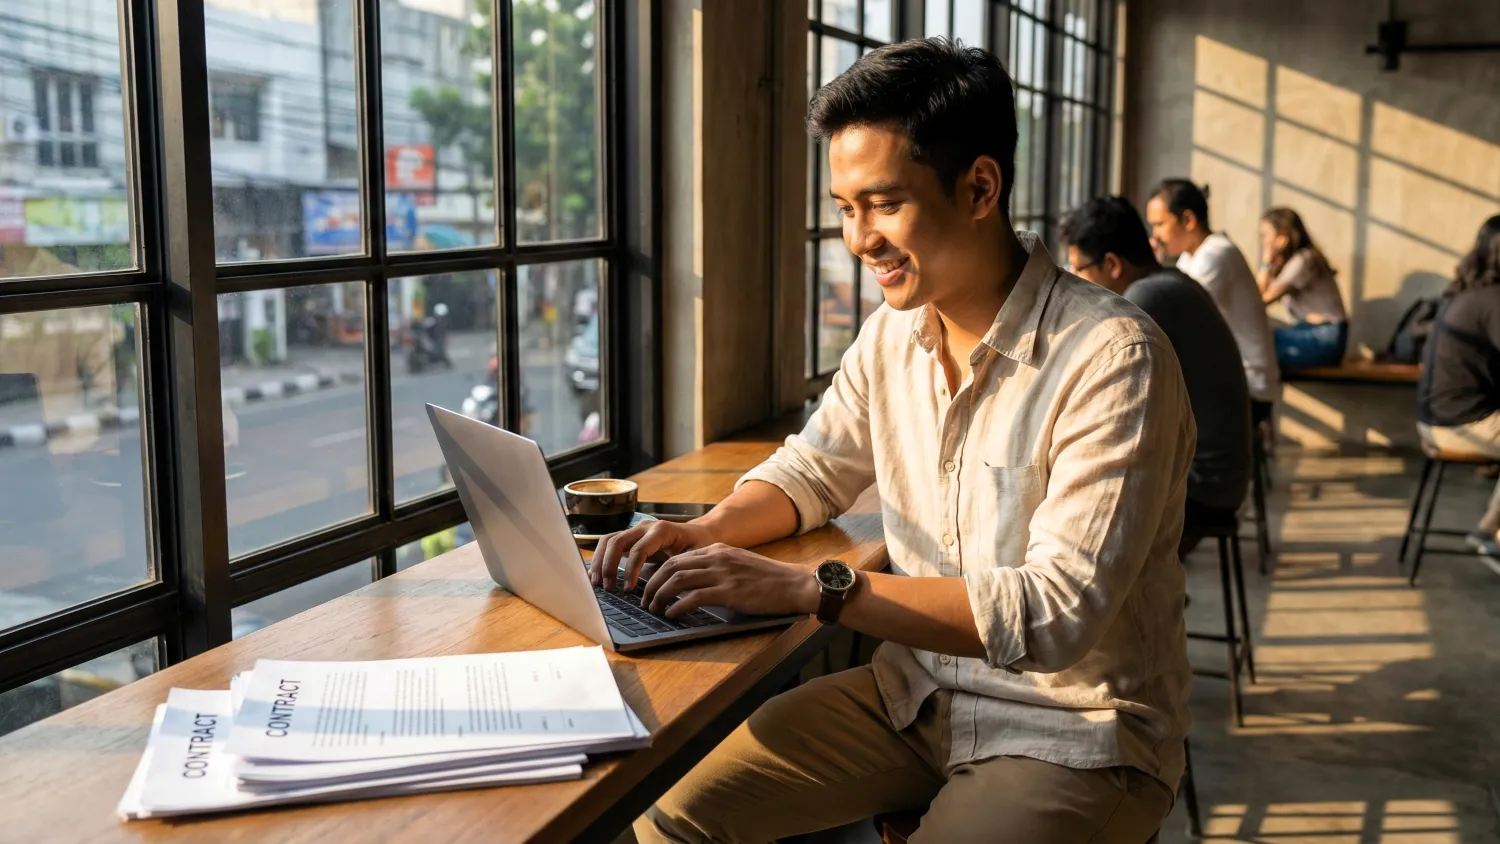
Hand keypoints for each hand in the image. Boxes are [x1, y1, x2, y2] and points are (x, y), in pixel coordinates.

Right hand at [589, 519, 717, 592]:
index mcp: (662, 530)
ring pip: (608, 540)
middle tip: (608, 588)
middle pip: (617, 541)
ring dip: (599, 561)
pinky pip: (610, 544)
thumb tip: (667, 588)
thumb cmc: (700, 546)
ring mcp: (636, 530)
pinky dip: (600, 558)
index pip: (639, 549)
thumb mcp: (696, 557)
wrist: (702, 533)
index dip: (631, 570)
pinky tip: (597, 575)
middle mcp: (645, 527)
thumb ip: (682, 568)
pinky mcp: (631, 537)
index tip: (628, 589)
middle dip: (609, 565)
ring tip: (597, 583)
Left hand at [639, 545, 820, 619]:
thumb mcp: (739, 564)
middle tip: (645, 599)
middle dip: (652, 583)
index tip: (650, 585)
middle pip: (671, 566)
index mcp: (718, 549)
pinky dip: (677, 606)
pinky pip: (694, 597)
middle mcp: (717, 557)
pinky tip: (672, 614)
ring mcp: (722, 573)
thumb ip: (718, 567)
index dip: (659, 572)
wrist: (795, 583)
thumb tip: (695, 582)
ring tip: (653, 608)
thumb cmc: (770, 579)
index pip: (678, 557)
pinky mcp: (729, 592)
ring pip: (678, 580)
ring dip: (660, 595)